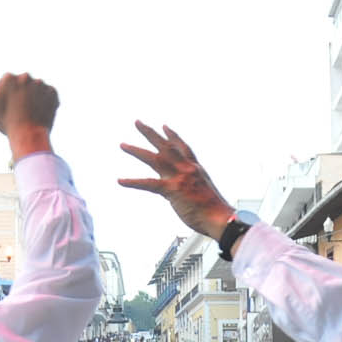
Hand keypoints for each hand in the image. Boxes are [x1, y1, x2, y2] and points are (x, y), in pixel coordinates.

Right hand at [0, 72, 57, 160]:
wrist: (27, 136)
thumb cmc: (4, 122)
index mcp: (9, 77)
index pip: (8, 83)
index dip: (7, 97)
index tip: (8, 108)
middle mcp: (26, 77)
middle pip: (23, 85)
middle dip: (22, 96)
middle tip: (20, 112)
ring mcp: (42, 84)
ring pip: (36, 90)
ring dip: (35, 99)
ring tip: (30, 113)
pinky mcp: (54, 92)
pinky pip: (49, 95)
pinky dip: (46, 103)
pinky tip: (40, 113)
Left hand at [118, 123, 236, 242]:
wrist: (220, 219)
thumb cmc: (214, 211)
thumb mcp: (204, 192)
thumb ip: (192, 187)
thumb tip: (184, 192)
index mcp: (196, 169)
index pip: (183, 147)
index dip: (173, 136)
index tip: (164, 127)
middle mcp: (187, 168)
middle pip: (166, 146)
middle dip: (150, 133)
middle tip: (137, 122)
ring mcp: (179, 177)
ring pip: (154, 159)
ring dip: (137, 151)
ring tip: (123, 145)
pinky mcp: (172, 190)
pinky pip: (149, 184)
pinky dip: (133, 182)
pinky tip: (121, 180)